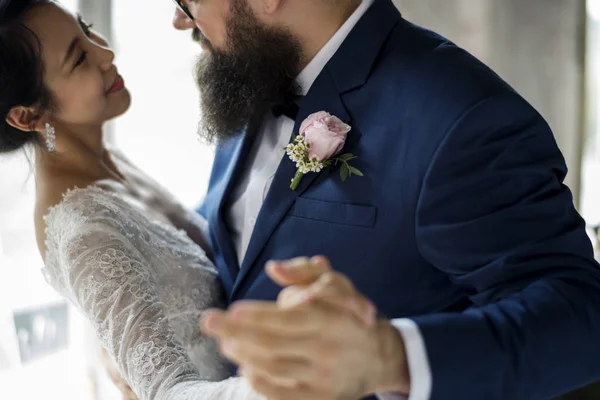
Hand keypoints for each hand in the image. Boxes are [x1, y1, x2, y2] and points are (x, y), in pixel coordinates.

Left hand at [200, 256, 410, 399]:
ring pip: (274, 368)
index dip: (256, 316)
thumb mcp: (338, 284)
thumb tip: (274, 269)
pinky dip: (260, 383)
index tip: (231, 311)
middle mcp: (327, 349)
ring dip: (243, 355)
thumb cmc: (350, 315)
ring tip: (225, 344)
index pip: (287, 318)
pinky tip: (244, 369)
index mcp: (331, 319)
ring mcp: (323, 378)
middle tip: (209, 322)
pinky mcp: (321, 398)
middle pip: (272, 344)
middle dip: (235, 333)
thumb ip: (305, 272)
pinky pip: (284, 395)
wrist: (382, 356)